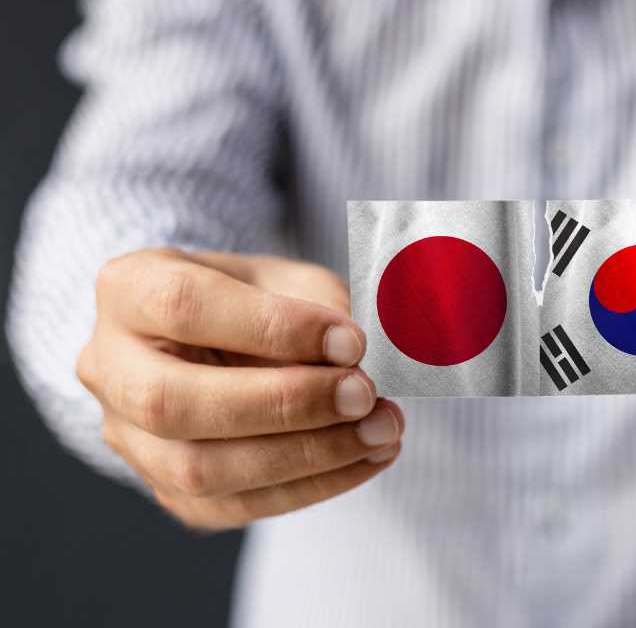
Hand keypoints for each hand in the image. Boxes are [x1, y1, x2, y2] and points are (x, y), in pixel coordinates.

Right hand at [77, 249, 403, 529]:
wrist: (216, 340)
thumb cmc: (254, 299)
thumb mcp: (285, 277)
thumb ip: (316, 306)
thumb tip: (358, 362)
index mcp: (128, 291)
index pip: (184, 307)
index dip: (274, 327)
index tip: (352, 340)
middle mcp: (108, 367)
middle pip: (174, 402)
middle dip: (285, 404)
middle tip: (364, 395)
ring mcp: (128, 437)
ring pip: (199, 469)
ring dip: (308, 455)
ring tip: (382, 430)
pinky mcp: (166, 489)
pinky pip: (235, 504)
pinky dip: (314, 485)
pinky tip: (367, 457)